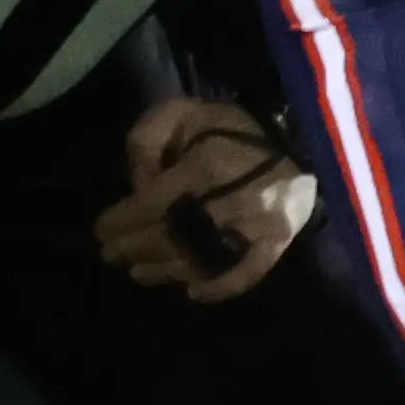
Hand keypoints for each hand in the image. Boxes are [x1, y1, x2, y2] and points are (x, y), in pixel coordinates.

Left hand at [94, 97, 316, 302]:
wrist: (303, 134)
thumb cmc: (235, 126)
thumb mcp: (182, 112)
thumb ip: (149, 140)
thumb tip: (139, 184)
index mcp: (204, 168)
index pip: (149, 205)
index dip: (119, 221)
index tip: (101, 230)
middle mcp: (228, 203)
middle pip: (168, 236)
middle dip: (134, 247)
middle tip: (112, 255)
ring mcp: (255, 227)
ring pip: (198, 259)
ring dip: (163, 270)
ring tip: (139, 273)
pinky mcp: (277, 242)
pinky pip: (246, 273)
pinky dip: (218, 288)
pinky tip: (193, 293)